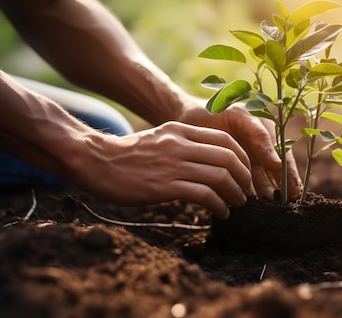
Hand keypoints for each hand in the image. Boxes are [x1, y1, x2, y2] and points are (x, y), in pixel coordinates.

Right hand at [73, 122, 252, 218]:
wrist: (95, 161)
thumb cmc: (128, 154)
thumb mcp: (160, 137)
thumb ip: (185, 144)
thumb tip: (211, 161)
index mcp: (181, 130)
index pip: (226, 139)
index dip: (243, 158)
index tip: (246, 173)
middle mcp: (180, 144)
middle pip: (228, 158)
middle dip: (244, 178)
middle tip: (246, 192)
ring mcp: (173, 164)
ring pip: (220, 177)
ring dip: (235, 194)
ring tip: (236, 205)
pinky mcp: (165, 186)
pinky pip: (204, 195)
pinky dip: (218, 205)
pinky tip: (220, 213)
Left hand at [177, 101, 302, 198]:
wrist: (190, 114)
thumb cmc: (217, 109)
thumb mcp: (240, 117)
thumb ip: (259, 136)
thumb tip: (277, 163)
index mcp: (268, 133)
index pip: (284, 156)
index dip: (290, 173)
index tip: (294, 191)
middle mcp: (262, 150)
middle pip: (276, 174)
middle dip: (280, 190)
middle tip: (282, 206)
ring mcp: (248, 162)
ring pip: (260, 183)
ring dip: (263, 196)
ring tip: (264, 210)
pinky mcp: (233, 172)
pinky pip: (243, 187)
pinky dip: (245, 196)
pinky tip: (246, 206)